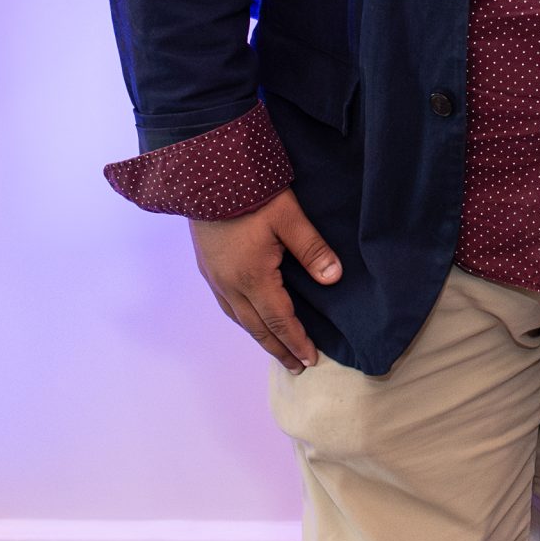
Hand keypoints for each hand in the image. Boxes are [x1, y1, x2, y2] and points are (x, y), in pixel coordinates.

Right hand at [189, 190, 340, 371]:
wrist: (205, 174)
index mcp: (253, 277)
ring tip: (275, 348)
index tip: (310, 359)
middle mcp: (230, 285)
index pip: (280, 320)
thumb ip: (312, 249)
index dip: (296, 341)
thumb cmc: (251, 193)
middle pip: (257, 327)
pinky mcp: (207, 266)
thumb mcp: (289, 217)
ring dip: (259, 336)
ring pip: (239, 318)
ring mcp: (214, 277)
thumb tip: (334, 278)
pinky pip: (226, 305)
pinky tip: (249, 316)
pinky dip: (243, 319)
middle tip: (296, 366)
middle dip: (278, 348)